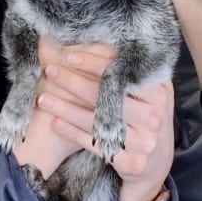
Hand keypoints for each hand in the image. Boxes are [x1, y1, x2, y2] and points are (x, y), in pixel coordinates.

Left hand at [38, 43, 174, 200]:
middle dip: (73, 81)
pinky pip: (95, 143)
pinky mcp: (133, 162)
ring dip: (65, 107)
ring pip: (96, 119)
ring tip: (42, 97)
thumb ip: (130, 71)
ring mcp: (145, 141)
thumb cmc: (145, 116)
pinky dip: (72, 132)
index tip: (69, 55)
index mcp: (158, 91)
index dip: (94, 62)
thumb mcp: (148, 92)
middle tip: (50, 71)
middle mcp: (154, 115)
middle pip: (106, 94)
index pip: (122, 71)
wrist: (157, 162)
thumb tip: (97, 37)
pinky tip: (55, 122)